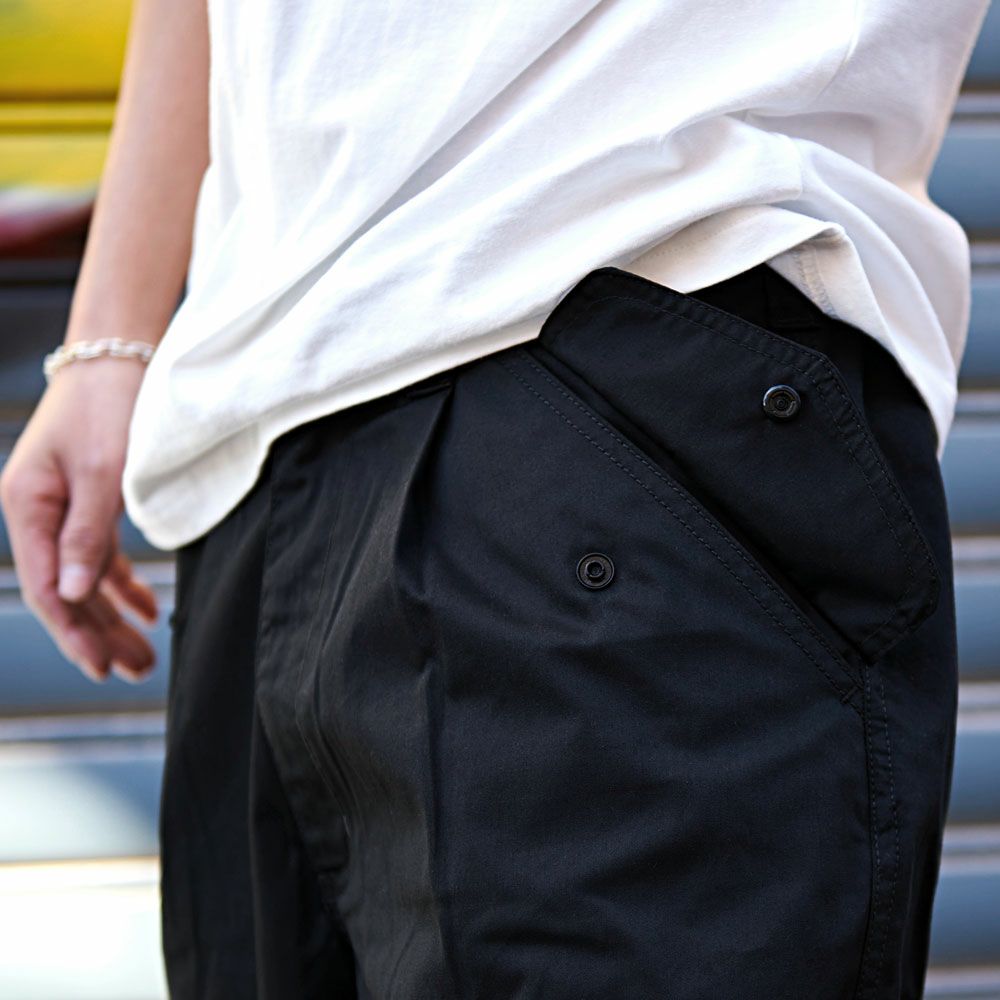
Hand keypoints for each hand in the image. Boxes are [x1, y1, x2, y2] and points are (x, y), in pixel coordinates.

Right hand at [0, 357, 158, 682]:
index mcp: (27, 506)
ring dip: (114, 616)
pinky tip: (146, 611)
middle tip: (134, 671)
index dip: (73, 631)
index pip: (47, 586)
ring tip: (145, 657)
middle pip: (67, 591)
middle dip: (99, 634)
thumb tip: (71, 596)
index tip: (101, 667)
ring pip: (87, 579)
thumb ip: (88, 534)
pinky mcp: (90, 503)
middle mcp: (39, 513)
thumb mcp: (103, 471)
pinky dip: (124, 584)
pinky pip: (102, 557)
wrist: (119, 357)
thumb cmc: (109, 405)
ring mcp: (63, 510)